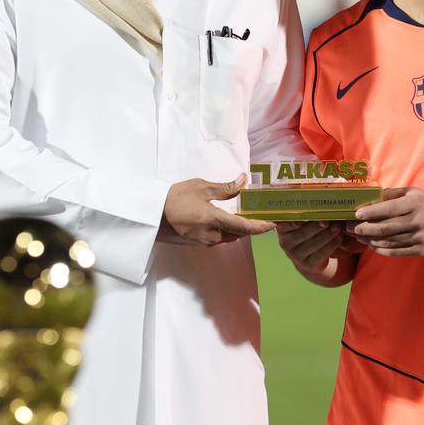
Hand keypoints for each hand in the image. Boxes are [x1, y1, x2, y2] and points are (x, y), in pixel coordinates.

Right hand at [160, 177, 275, 245]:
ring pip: (228, 237)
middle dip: (250, 226)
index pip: (246, 228)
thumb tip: (244, 181)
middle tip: (260, 215)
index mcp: (216, 221)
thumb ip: (225, 188)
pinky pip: (217, 238)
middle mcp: (213, 236)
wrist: (149, 216)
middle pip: (239, 234)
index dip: (261, 227)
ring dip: (237, 228)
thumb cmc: (174, 198)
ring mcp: (204, 242)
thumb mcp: (201, 188)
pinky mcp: (196, 243)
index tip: (273, 224)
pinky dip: (225, 230)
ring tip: (244, 216)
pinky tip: (223, 220)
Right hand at [276, 220, 345, 277]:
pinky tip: (339, 237)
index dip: (291, 224)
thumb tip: (316, 201)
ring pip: (314, 244)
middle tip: (328, 220)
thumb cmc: (305, 233)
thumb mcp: (299, 225)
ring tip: (338, 227)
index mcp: (283, 230)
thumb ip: (303, 215)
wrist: (306, 258)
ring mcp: (296, 255)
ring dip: (328, 234)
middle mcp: (286, 243)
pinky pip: (322, 253)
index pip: (285, 226)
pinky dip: (332, 244)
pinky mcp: (308, 264)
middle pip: (303, 234)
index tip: (300, 221)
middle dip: (317, 226)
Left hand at [352, 187, 423, 257]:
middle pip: (385, 227)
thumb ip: (394, 193)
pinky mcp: (422, 250)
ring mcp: (420, 237)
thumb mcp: (416, 193)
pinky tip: (373, 245)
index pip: (388, 209)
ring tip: (358, 237)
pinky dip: (382, 249)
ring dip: (370, 240)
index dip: (370, 213)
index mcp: (414, 204)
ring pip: (388, 241)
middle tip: (350, 228)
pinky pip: (397, 252)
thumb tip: (372, 194)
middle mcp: (417, 221)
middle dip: (364, 228)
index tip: (356, 214)